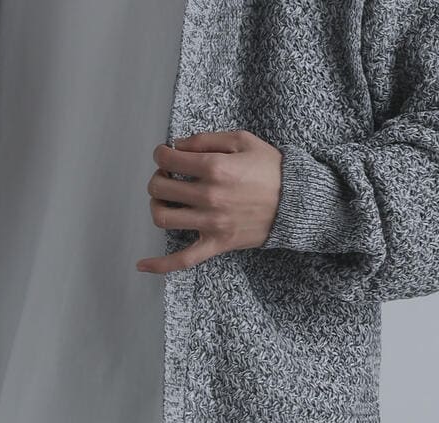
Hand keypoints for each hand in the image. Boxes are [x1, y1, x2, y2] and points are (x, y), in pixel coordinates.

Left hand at [138, 131, 281, 273]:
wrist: (296, 202)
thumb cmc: (271, 169)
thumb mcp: (242, 140)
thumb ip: (206, 140)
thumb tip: (177, 146)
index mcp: (214, 168)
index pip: (168, 159)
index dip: (161, 154)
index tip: (166, 155)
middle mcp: (209, 197)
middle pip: (160, 188)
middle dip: (158, 177)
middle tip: (167, 176)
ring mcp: (210, 224)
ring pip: (163, 218)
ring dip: (157, 206)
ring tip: (165, 201)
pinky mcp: (216, 244)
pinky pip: (182, 260)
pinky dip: (160, 265)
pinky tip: (142, 264)